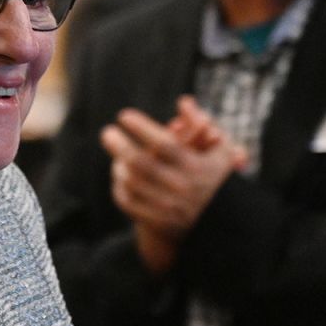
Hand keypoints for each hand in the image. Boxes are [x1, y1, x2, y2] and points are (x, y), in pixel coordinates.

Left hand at [100, 104, 243, 271]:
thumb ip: (201, 122)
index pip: (164, 144)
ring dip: (119, 165)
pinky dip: (120, 188)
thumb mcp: (218, 149)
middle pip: (140, 164)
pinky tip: (120, 176)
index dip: (142, 127)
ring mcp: (167, 208)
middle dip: (119, 144)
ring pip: (131, 183)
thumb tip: (183, 102)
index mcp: (196, 168)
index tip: (125, 116)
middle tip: (107, 132)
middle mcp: (181, 189)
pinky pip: (127, 202)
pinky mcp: (156, 222)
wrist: (217, 224)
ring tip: (116, 155)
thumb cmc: (215, 177)